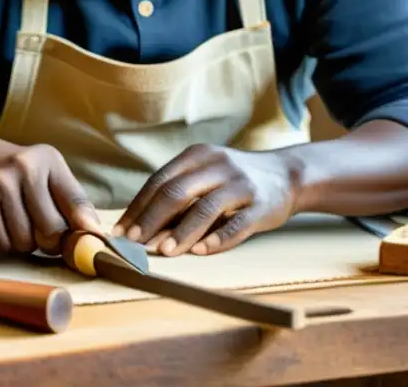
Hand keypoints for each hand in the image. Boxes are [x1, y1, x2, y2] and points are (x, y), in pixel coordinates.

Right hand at [0, 142, 101, 254]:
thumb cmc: (15, 174)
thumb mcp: (45, 173)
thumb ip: (70, 200)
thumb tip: (94, 233)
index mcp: (48, 160)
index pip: (76, 201)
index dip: (84, 229)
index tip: (87, 245)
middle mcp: (25, 168)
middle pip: (52, 229)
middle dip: (50, 242)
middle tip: (44, 237)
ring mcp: (0, 184)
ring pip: (25, 241)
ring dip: (24, 244)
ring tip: (18, 225)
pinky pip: (2, 243)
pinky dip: (4, 243)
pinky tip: (0, 225)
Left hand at [111, 144, 299, 256]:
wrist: (287, 175)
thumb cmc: (234, 181)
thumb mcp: (206, 177)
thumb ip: (179, 199)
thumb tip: (142, 231)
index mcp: (198, 156)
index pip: (160, 180)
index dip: (138, 206)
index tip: (120, 230)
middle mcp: (218, 164)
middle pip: (177, 191)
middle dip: (151, 219)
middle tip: (133, 242)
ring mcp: (241, 183)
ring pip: (205, 207)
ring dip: (181, 231)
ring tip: (162, 251)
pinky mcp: (262, 205)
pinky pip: (237, 223)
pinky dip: (217, 238)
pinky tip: (200, 251)